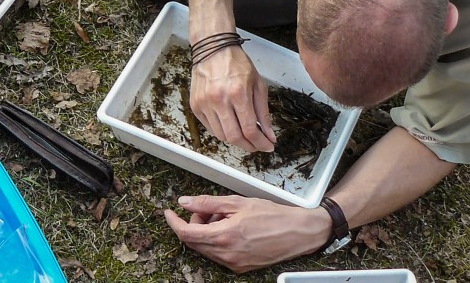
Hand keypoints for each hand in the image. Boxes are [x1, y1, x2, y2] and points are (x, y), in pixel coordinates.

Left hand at [164, 195, 331, 272]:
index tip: (169, 212)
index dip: (174, 222)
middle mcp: (227, 254)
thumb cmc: (274, 216)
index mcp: (224, 237)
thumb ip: (208, 203)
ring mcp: (234, 263)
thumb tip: (185, 202)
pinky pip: (219, 254)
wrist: (300, 233)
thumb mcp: (238, 202)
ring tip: (224, 216)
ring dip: (206, 231)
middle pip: (195, 241)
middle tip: (207, 209)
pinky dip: (217, 240)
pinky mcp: (241, 267)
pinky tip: (231, 227)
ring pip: (206, 247)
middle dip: (194, 223)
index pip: (186, 234)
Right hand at [189, 46, 275, 151]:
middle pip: (234, 137)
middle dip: (249, 146)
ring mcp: (204, 104)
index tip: (268, 146)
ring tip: (245, 136)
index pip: (250, 129)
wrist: (212, 49)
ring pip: (221, 135)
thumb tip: (269, 135)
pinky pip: (210, 127)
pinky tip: (231, 126)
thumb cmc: (236, 63)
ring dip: (235, 140)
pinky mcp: (195, 105)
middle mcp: (219, 100)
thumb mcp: (258, 84)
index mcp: (238, 94)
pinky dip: (222, 131)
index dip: (261, 143)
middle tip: (257, 145)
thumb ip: (263, 112)